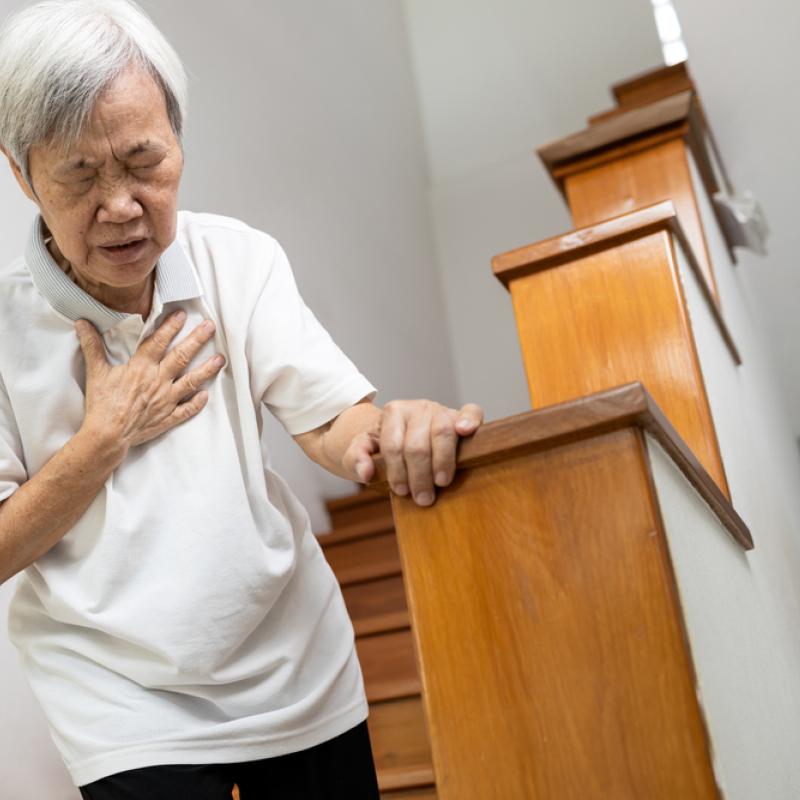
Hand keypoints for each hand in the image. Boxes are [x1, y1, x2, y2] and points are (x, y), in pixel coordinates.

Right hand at [75, 310, 225, 450]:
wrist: (107, 435)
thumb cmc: (101, 404)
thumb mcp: (96, 372)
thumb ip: (92, 346)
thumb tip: (82, 323)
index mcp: (141, 367)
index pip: (159, 342)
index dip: (171, 327)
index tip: (183, 315)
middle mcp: (158, 381)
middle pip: (182, 356)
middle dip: (197, 339)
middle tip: (211, 327)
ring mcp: (166, 400)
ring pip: (192, 381)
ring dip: (207, 369)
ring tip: (221, 359)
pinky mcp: (168, 417)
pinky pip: (187, 410)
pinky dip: (197, 403)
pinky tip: (206, 395)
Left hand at [345, 399, 483, 506]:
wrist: (402, 436)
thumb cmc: (383, 448)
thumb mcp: (362, 451)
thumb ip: (356, 458)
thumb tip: (366, 472)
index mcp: (393, 412)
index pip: (394, 445)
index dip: (397, 472)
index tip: (401, 491)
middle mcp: (418, 407)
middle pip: (418, 444)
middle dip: (419, 475)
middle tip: (422, 498)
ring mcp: (441, 410)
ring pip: (443, 432)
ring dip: (442, 461)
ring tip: (441, 482)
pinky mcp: (460, 415)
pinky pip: (471, 411)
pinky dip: (470, 420)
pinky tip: (465, 431)